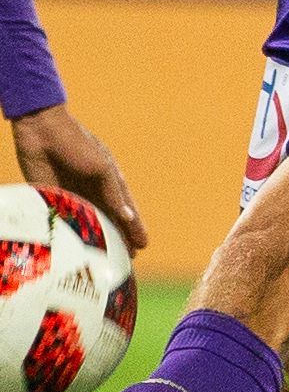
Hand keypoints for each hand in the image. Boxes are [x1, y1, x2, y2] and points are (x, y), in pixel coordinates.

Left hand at [11, 107, 147, 251]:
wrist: (42, 130)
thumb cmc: (77, 144)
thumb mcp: (101, 168)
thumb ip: (114, 194)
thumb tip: (129, 217)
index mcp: (109, 183)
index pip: (126, 211)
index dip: (135, 228)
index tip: (143, 245)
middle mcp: (92, 193)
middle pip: (109, 222)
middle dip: (118, 240)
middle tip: (127, 260)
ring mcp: (72, 197)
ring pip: (87, 226)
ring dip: (95, 242)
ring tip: (102, 260)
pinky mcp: (50, 199)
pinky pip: (62, 221)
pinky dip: (69, 235)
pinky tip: (72, 250)